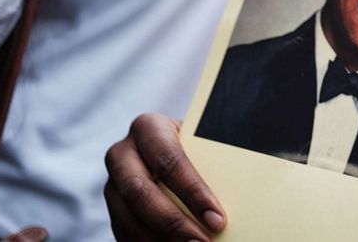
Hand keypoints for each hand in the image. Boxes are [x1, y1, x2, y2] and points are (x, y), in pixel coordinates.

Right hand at [104, 114, 226, 240]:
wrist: (167, 145)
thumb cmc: (193, 144)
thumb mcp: (201, 141)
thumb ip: (214, 158)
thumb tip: (244, 188)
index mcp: (148, 128)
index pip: (170, 161)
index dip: (193, 193)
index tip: (217, 218)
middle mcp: (122, 154)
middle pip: (142, 192)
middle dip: (174, 222)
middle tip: (203, 241)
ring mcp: (112, 184)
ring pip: (130, 219)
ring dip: (162, 239)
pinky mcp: (112, 209)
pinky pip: (125, 233)